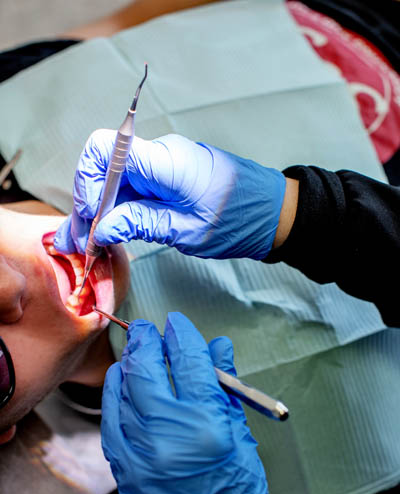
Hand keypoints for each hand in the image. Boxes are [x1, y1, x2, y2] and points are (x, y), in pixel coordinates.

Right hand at [54, 130, 285, 259]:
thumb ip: (141, 223)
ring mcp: (164, 163)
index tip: (90, 217)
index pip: (104, 150)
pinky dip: (120, 207)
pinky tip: (115, 231)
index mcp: (165, 161)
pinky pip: (134, 185)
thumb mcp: (186, 230)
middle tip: (84, 239)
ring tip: (94, 242)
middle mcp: (161, 154)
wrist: (273, 212)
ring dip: (102, 208)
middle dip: (88, 200)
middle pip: (105, 165)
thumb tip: (102, 228)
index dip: (87, 182)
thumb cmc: (238, 220)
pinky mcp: (168, 175)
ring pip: (116, 178)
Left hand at [101, 312, 291, 493]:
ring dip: (130, 364)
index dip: (183, 337)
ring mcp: (138, 452)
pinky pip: (111, 416)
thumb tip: (218, 349)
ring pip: (123, 389)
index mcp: (206, 427)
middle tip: (151, 329)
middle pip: (147, 370)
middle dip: (148, 341)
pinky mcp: (121, 465)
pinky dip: (116, 392)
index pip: (189, 364)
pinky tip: (123, 381)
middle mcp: (167, 436)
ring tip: (138, 352)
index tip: (179, 325)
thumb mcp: (240, 437)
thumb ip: (225, 388)